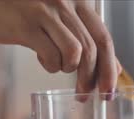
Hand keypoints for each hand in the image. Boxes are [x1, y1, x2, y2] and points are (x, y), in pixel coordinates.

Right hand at [0, 0, 120, 94]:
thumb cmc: (22, 6)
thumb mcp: (58, 16)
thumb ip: (82, 35)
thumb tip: (109, 65)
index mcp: (79, 0)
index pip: (104, 37)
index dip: (110, 67)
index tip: (109, 89)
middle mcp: (67, 2)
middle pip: (93, 49)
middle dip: (92, 78)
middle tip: (86, 94)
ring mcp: (47, 13)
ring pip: (75, 54)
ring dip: (68, 69)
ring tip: (57, 65)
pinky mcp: (28, 25)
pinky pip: (51, 57)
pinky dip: (50, 65)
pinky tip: (41, 57)